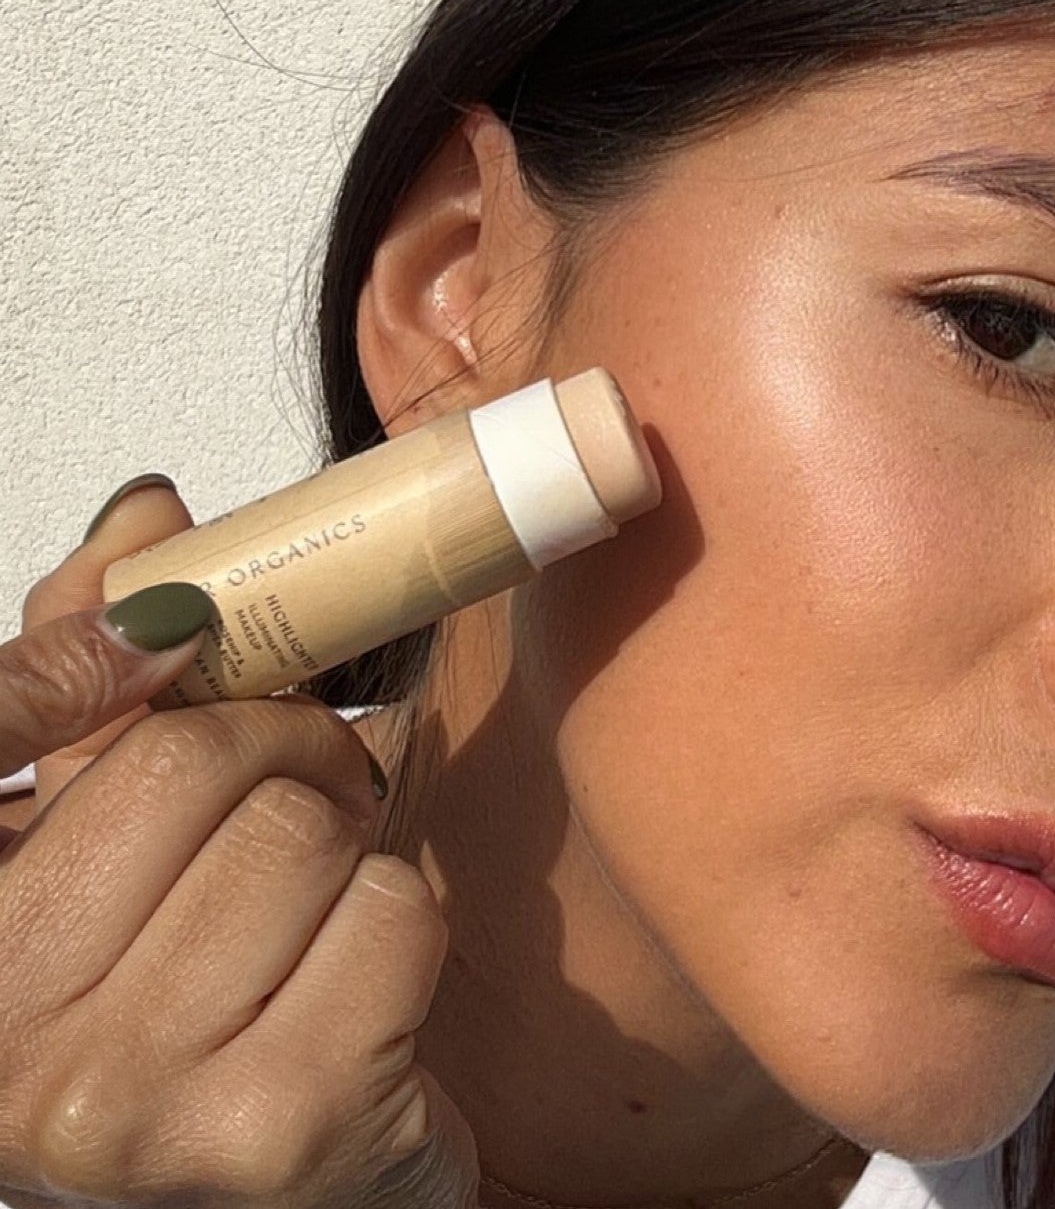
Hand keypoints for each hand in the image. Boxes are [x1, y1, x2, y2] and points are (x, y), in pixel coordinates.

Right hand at [0, 478, 479, 1207]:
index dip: (62, 661)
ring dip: (352, 841)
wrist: (314, 1194)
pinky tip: (367, 986)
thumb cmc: (231, 1003)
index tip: (163, 626)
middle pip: (189, 758)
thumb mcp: (143, 851)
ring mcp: (123, 1101)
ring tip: (324, 899)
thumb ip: (125, 692)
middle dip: (287, 744)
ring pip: (303, 831)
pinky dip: (406, 919)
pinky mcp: (266, 1131)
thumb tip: (148, 520)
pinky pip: (388, 915)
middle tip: (310, 780)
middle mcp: (3, 1038)